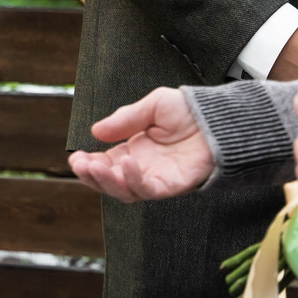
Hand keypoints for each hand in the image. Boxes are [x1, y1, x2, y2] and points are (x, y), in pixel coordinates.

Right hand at [69, 87, 213, 201]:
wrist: (220, 119)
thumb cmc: (190, 111)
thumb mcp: (153, 106)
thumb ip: (126, 118)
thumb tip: (96, 130)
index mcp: (135, 151)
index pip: (106, 163)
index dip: (90, 163)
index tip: (76, 158)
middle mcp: (143, 168)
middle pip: (111, 182)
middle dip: (92, 176)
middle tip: (80, 164)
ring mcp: (157, 179)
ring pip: (126, 191)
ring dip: (107, 181)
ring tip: (95, 165)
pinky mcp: (173, 186)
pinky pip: (149, 189)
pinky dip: (134, 180)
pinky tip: (127, 164)